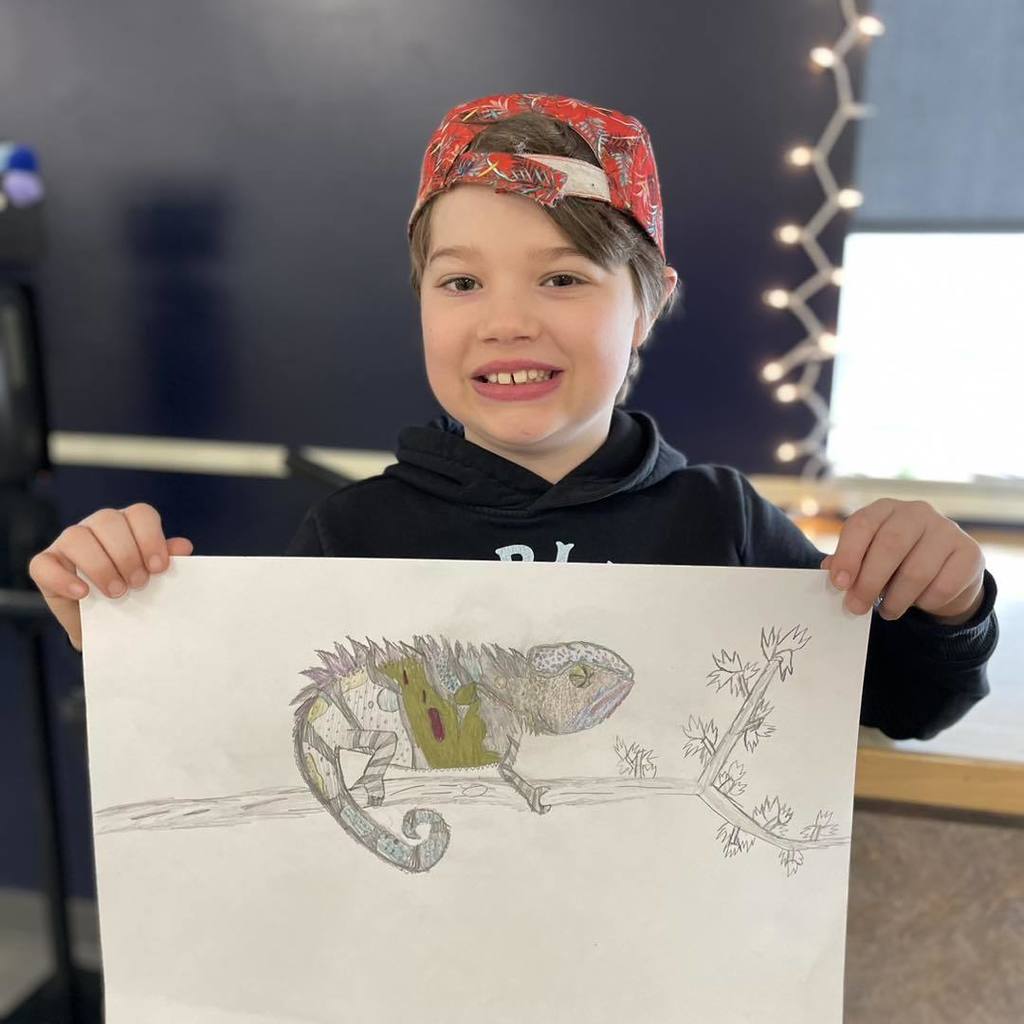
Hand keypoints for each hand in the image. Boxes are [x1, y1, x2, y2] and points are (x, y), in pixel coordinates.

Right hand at [27, 503, 193, 651]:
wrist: (107, 625)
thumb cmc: (133, 592)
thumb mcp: (152, 577)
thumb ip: (165, 559)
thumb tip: (183, 547)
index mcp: (128, 524)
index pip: (140, 514)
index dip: (151, 537)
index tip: (159, 568)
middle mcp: (96, 527)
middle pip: (109, 521)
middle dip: (127, 554)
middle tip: (138, 584)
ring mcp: (67, 543)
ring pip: (77, 538)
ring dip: (100, 566)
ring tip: (116, 593)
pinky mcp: (45, 565)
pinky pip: (45, 564)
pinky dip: (63, 579)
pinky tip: (83, 593)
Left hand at [819, 499, 984, 625]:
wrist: (944, 570)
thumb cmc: (895, 562)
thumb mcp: (868, 557)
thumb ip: (848, 563)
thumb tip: (829, 572)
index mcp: (884, 509)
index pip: (862, 525)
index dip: (848, 555)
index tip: (839, 584)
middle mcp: (917, 512)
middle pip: (890, 546)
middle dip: (869, 581)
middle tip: (856, 607)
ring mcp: (947, 530)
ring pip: (916, 571)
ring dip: (895, 599)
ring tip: (886, 611)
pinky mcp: (970, 553)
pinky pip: (942, 587)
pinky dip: (924, 602)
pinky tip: (916, 602)